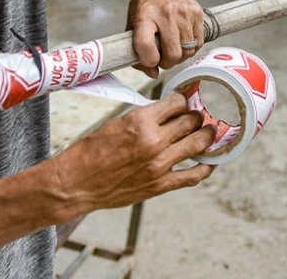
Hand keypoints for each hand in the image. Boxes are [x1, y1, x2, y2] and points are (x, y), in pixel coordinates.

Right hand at [52, 93, 214, 212]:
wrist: (77, 182)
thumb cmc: (92, 151)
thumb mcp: (118, 122)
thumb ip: (145, 117)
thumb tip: (169, 111)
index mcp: (140, 121)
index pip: (177, 103)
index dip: (183, 101)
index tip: (185, 103)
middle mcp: (153, 141)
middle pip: (191, 121)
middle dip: (196, 116)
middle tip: (197, 117)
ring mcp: (159, 164)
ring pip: (197, 144)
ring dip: (206, 135)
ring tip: (208, 132)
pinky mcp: (159, 185)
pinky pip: (193, 176)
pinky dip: (205, 167)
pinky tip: (210, 161)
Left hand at [129, 0, 204, 73]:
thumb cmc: (146, 5)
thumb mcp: (133, 24)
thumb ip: (138, 51)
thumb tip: (153, 73)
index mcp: (145, 16)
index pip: (146, 46)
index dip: (148, 61)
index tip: (149, 61)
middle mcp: (166, 13)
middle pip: (172, 54)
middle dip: (167, 63)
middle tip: (162, 57)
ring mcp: (185, 13)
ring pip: (188, 51)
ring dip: (180, 56)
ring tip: (172, 48)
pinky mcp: (198, 13)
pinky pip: (199, 43)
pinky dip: (191, 47)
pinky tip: (182, 40)